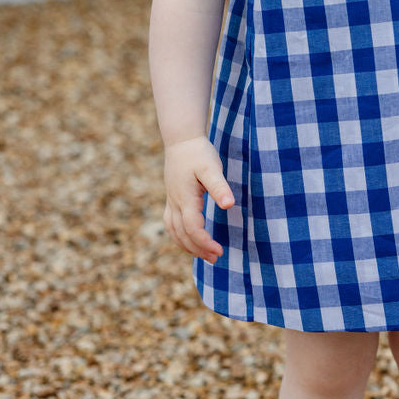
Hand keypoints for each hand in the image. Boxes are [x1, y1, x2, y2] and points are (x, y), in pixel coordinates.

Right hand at [162, 136, 234, 261]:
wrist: (181, 140)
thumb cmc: (198, 153)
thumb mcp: (212, 168)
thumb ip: (219, 187)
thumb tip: (229, 205)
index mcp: (185, 198)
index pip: (193, 229)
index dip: (205, 243)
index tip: (220, 251)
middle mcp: (175, 202)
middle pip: (182, 234)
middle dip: (198, 249)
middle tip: (216, 258)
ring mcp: (171, 201)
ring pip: (173, 231)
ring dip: (187, 246)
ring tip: (204, 256)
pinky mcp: (171, 198)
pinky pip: (170, 224)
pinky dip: (179, 236)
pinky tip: (189, 240)